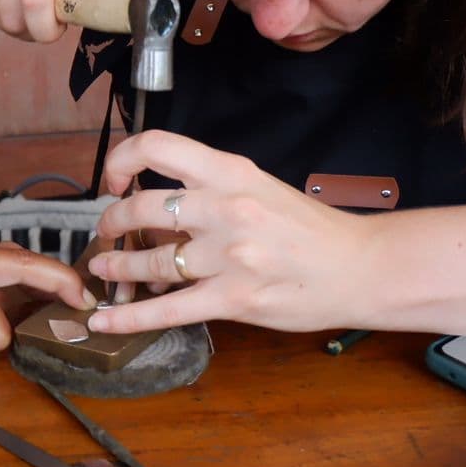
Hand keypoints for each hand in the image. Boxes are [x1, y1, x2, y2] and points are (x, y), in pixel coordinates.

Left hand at [83, 132, 380, 333]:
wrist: (362, 266)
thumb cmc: (312, 229)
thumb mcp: (260, 187)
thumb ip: (213, 187)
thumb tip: (161, 199)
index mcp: (231, 172)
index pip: (156, 146)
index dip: (120, 159)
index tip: (114, 179)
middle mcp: (224, 208)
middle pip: (140, 208)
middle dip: (110, 222)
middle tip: (106, 232)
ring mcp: (227, 256)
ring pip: (148, 262)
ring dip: (116, 267)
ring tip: (104, 270)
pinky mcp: (233, 299)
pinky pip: (167, 310)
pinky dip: (127, 317)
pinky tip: (103, 320)